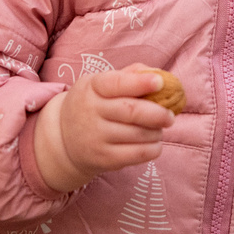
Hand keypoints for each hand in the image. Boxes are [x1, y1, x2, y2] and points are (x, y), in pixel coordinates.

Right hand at [34, 67, 175, 191]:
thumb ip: (129, 75)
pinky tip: (154, 143)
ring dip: (157, 132)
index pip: (117, 83)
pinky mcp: (104, 158)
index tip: (160, 83)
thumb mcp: (100, 84)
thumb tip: (159, 75)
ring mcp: (96, 137)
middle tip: (170, 116)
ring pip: (138, 134)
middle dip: (158, 114)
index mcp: (92, 87)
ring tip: (158, 129)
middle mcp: (91, 111)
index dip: (140, 83)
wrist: (63, 139)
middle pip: (132, 111)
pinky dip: (153, 149)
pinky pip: (138, 154)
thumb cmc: (93, 105)